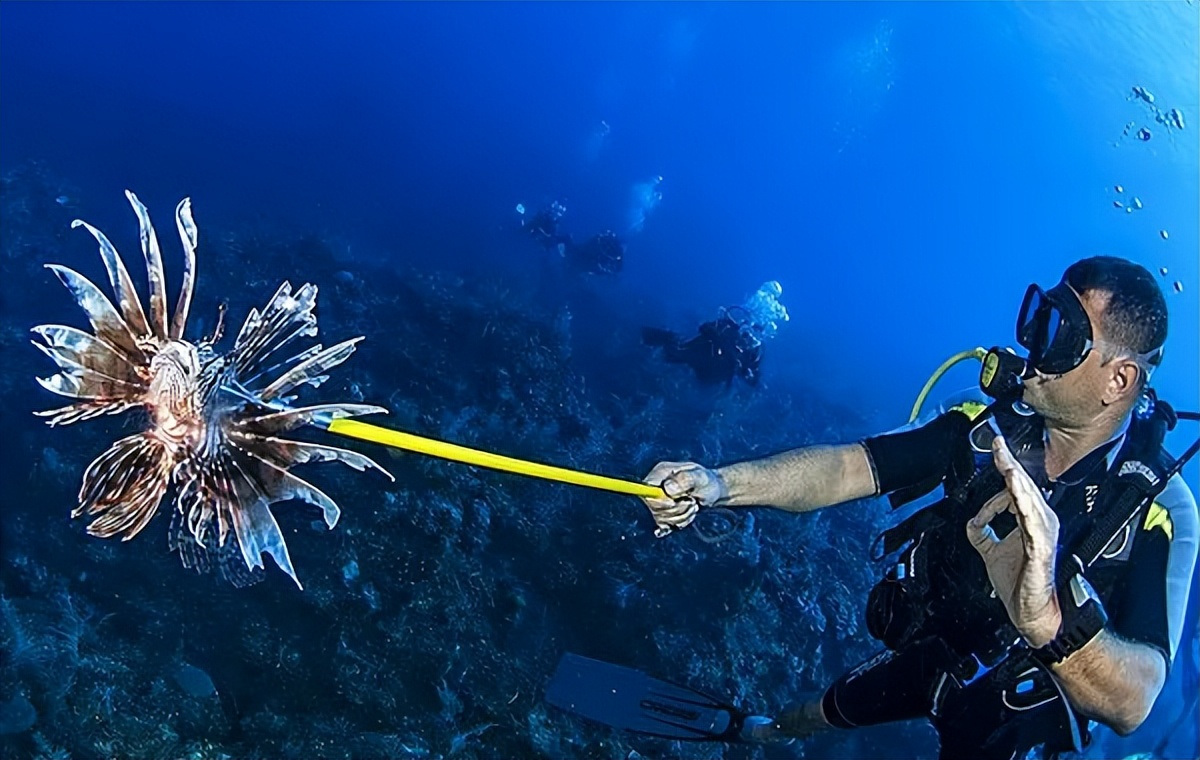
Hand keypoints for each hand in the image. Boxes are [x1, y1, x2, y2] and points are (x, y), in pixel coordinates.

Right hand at [640, 461, 726, 533]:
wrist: (712, 492)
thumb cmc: (707, 481)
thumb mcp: (700, 478)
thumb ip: (685, 480)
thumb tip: (667, 488)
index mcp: (660, 473)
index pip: (646, 490)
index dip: (658, 501)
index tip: (674, 503)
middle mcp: (654, 487)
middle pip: (654, 507)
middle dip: (676, 509)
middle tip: (692, 502)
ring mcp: (657, 501)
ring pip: (661, 518)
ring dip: (681, 516)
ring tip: (693, 506)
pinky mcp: (662, 514)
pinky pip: (665, 526)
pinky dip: (680, 522)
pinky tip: (688, 514)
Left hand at [965, 435, 1061, 647]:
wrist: (1032, 613)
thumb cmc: (1020, 583)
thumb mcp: (990, 552)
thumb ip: (981, 533)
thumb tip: (972, 520)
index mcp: (1030, 521)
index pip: (1016, 488)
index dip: (1004, 469)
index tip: (995, 448)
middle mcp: (1040, 523)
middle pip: (1024, 487)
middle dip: (1010, 463)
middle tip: (998, 442)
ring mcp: (1042, 535)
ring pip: (1029, 499)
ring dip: (1016, 478)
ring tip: (1005, 459)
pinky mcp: (1041, 548)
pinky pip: (1032, 521)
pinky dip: (1023, 503)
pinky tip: (1015, 489)